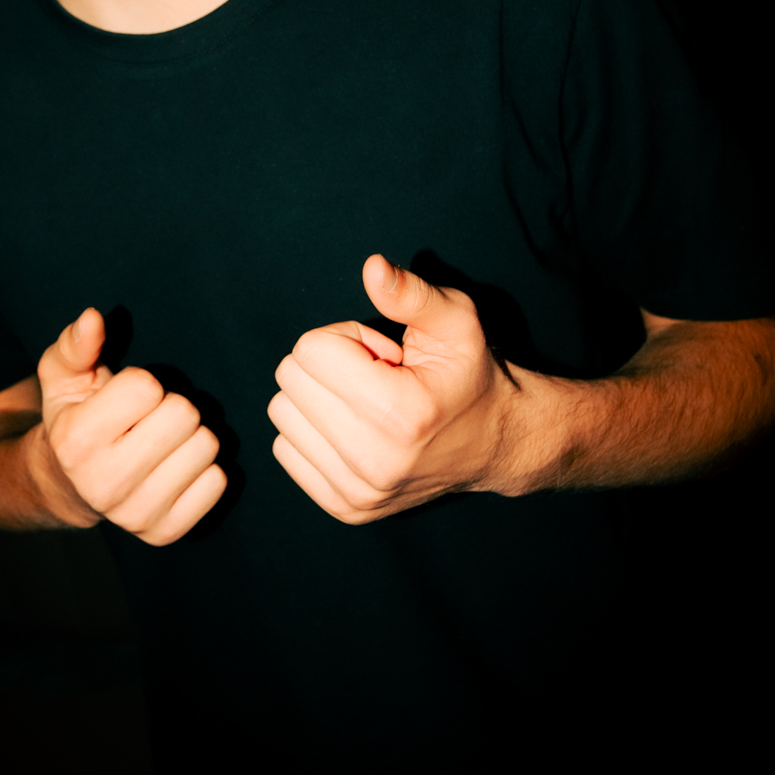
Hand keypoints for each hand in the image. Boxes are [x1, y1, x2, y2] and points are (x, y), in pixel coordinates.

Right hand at [32, 308, 226, 545]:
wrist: (70, 486)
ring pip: (207, 447)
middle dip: (172, 407)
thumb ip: (76, 345)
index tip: (126, 398)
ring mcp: (136, 515)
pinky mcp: (165, 532)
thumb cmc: (75, 417)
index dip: (143, 384)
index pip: (147, 388)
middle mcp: (103, 484)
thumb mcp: (64, 377)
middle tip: (149, 419)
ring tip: (162, 442)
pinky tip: (174, 468)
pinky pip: (217, 482)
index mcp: (76, 440)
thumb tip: (93, 318)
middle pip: (184, 416)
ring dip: (191, 436)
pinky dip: (203, 469)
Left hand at [268, 256, 545, 521]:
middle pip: (290, 378)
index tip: (384, 354)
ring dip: (316, 397)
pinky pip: (284, 448)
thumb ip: (411, 293)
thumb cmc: (469, 375)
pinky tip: (354, 428)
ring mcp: (358, 492)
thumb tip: (372, 266)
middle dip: (327, 363)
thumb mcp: (454, 322)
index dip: (347, 337)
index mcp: (400, 413)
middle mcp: (375, 461)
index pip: (311, 349)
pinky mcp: (344, 508)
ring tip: (365, 402)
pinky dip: (311, 430)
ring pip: (281, 413)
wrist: (492, 444)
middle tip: (374, 375)